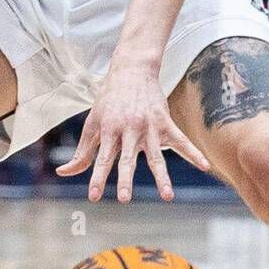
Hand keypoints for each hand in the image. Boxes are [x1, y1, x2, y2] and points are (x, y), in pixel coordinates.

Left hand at [56, 60, 209, 202]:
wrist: (132, 70)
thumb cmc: (109, 100)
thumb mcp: (92, 122)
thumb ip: (82, 152)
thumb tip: (63, 172)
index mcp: (109, 129)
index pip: (102, 158)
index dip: (97, 178)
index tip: (94, 196)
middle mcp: (129, 128)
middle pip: (128, 158)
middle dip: (126, 179)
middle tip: (125, 199)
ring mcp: (150, 126)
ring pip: (157, 156)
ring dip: (162, 177)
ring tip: (168, 196)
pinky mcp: (165, 122)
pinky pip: (182, 140)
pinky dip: (194, 153)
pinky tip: (205, 167)